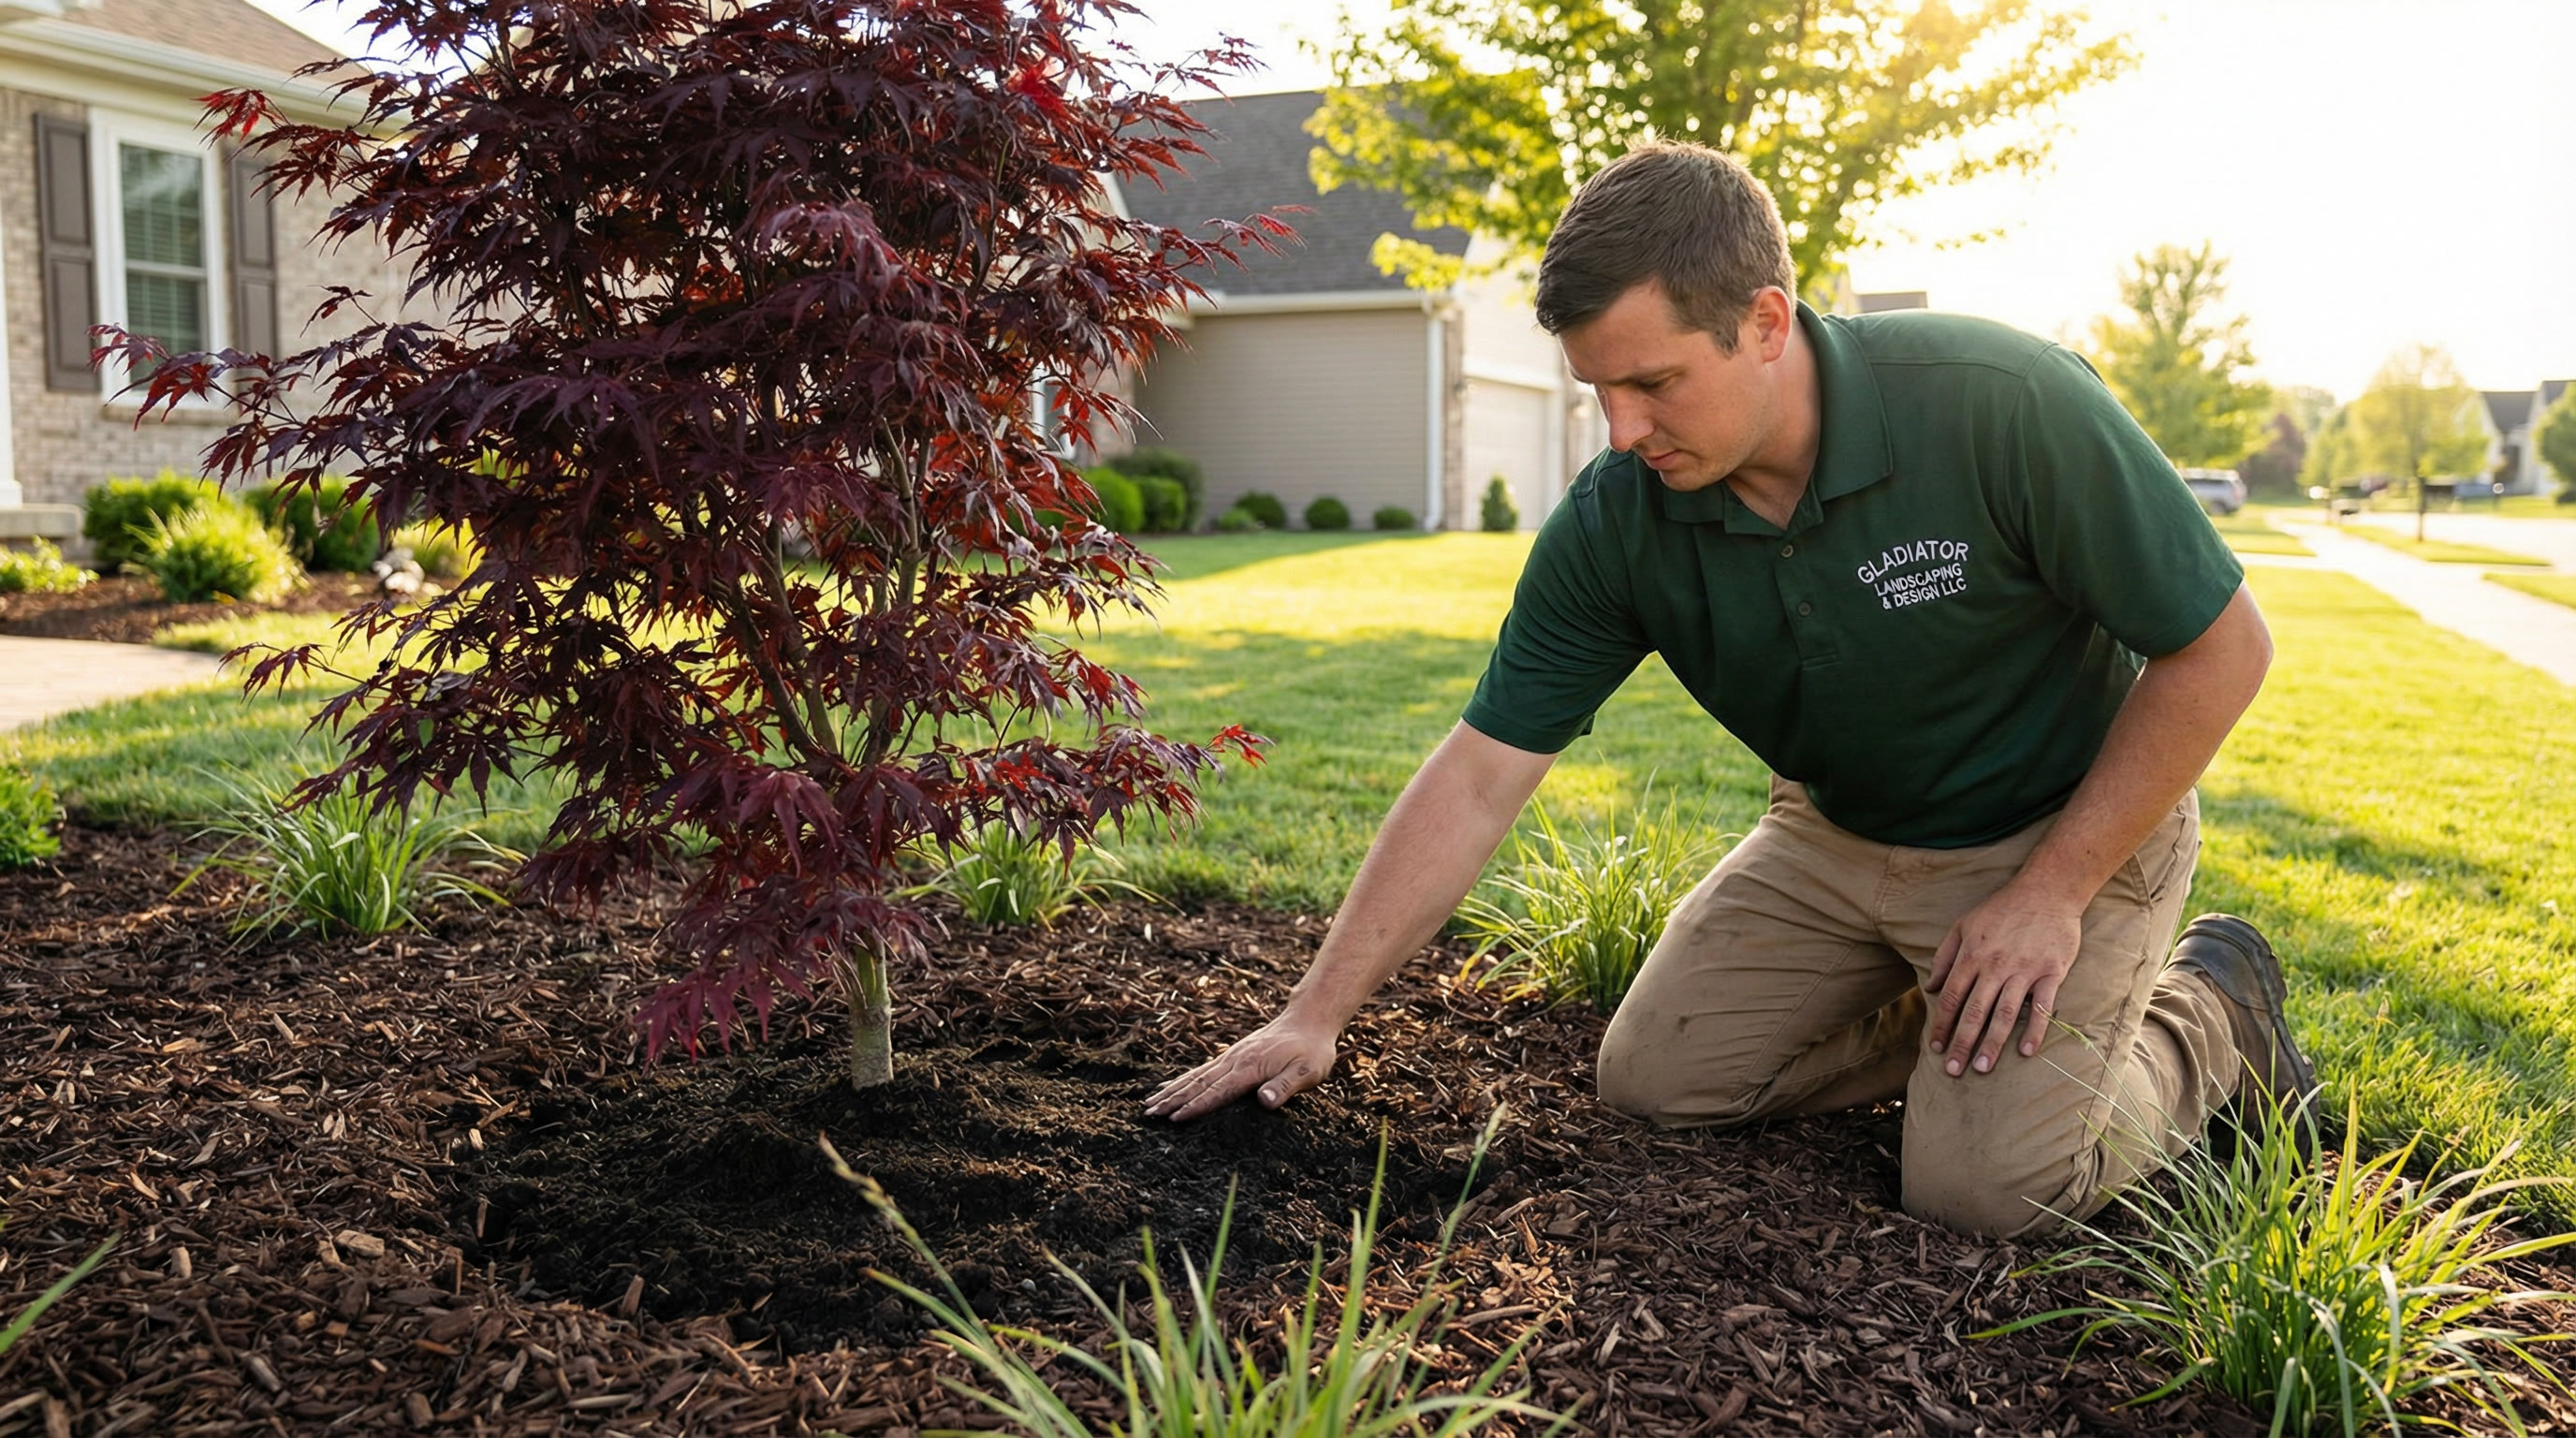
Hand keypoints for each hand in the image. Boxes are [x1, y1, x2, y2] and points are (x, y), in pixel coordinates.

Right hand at [1144, 1013, 1340, 1120]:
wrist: (1309, 1020)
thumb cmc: (1312, 1050)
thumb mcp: (1307, 1071)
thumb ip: (1284, 1086)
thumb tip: (1263, 1102)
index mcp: (1251, 1067)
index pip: (1218, 1091)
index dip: (1196, 1106)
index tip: (1174, 1119)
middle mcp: (1235, 1060)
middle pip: (1198, 1083)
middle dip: (1172, 1099)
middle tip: (1149, 1114)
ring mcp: (1232, 1056)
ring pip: (1195, 1075)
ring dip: (1172, 1090)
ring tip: (1149, 1103)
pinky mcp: (1234, 1055)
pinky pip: (1203, 1070)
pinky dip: (1184, 1079)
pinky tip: (1172, 1086)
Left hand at [1925, 884, 2083, 1076]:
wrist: (2047, 890)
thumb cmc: (2001, 909)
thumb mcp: (1963, 925)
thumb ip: (1944, 957)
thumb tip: (1928, 988)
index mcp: (1972, 955)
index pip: (1951, 997)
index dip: (1941, 1024)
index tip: (1935, 1047)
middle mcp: (1995, 965)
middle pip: (1974, 1011)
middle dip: (1961, 1043)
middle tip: (1953, 1071)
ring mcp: (2024, 969)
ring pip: (2005, 1013)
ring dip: (1992, 1043)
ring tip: (1982, 1068)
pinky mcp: (2051, 971)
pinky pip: (2043, 1006)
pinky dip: (2035, 1029)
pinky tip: (2026, 1051)